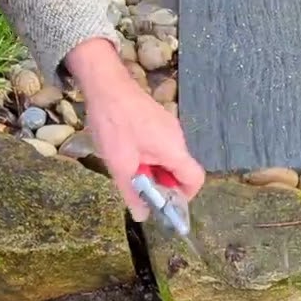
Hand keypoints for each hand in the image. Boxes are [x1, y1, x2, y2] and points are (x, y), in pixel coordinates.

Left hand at [64, 37, 204, 220]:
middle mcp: (178, 139)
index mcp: (174, 151)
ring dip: (153, 168)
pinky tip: (127, 150)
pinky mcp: (158, 119)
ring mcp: (169, 127)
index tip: (163, 203)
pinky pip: (160, 145)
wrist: (105, 84)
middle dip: (162, 183)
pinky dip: (149, 155)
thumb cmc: (114, 124)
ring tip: (128, 167)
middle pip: (180, 170)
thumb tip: (142, 216)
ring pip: (168, 158)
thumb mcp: (120, 165)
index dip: (183, 197)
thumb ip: (133, 193)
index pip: (196, 180)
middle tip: (138, 186)